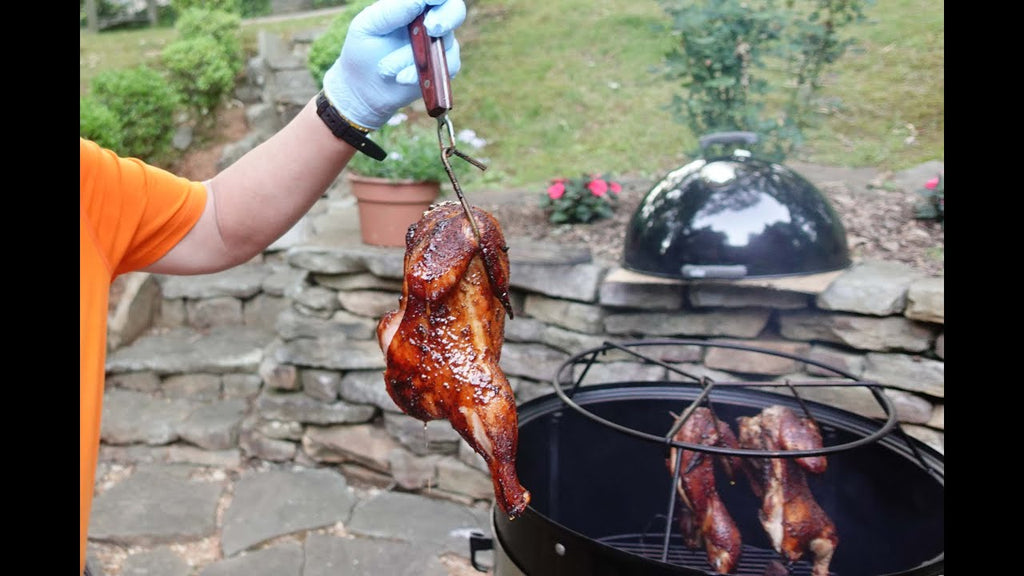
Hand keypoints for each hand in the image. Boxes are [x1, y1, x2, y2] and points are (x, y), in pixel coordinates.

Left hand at [323, 0, 465, 130]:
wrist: (363, 88)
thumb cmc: (363, 49)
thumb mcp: (368, 25)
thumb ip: (393, 10)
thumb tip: (421, 0)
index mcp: (412, 5)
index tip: (434, 1)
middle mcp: (430, 21)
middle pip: (455, 11)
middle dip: (447, 18)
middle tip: (432, 28)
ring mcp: (438, 45)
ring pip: (444, 45)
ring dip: (412, 58)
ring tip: (386, 68)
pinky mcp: (441, 69)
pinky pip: (444, 69)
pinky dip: (419, 74)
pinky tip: (401, 78)